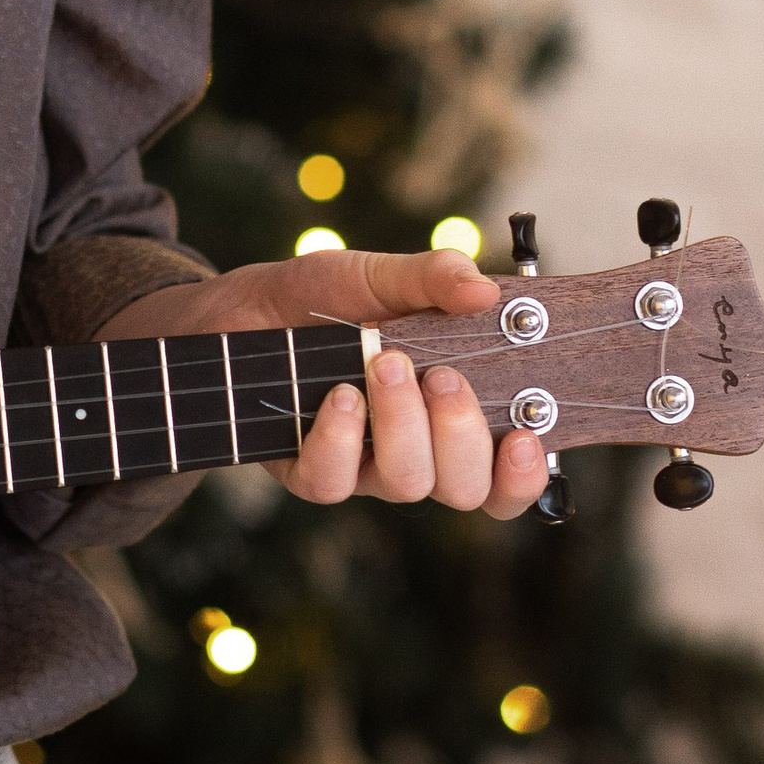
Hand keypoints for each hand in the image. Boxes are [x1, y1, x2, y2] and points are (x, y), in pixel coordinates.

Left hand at [110, 249, 547, 520]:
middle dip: (462, 435)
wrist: (235, 311)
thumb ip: (432, 279)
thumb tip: (487, 292)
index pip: (504, 475)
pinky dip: (341, 439)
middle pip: (464, 488)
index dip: (525, 474)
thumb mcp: (376, 275)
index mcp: (449, 415)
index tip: (528, 434)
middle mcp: (413, 450)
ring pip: (407, 486)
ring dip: (403, 427)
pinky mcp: (307, 472)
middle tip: (441, 377)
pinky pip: (334, 483)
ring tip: (382, 364)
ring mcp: (360, 466)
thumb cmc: (318, 297)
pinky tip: (337, 396)